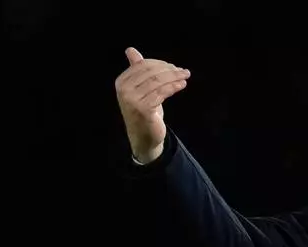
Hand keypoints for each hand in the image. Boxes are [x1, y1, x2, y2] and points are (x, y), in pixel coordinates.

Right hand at [114, 47, 189, 163]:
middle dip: (170, 70)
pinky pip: (161, 93)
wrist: (143, 137)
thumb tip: (130, 50)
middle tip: (183, 71)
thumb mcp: (140, 88)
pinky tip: (181, 85)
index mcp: (122, 82)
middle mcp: (124, 90)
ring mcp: (132, 100)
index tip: (174, 67)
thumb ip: (136, 69)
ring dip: (174, 77)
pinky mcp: (143, 109)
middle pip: (151, 72)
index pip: (143, 65)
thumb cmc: (143, 110)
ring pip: (157, 82)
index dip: (160, 64)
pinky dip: (173, 87)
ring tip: (185, 76)